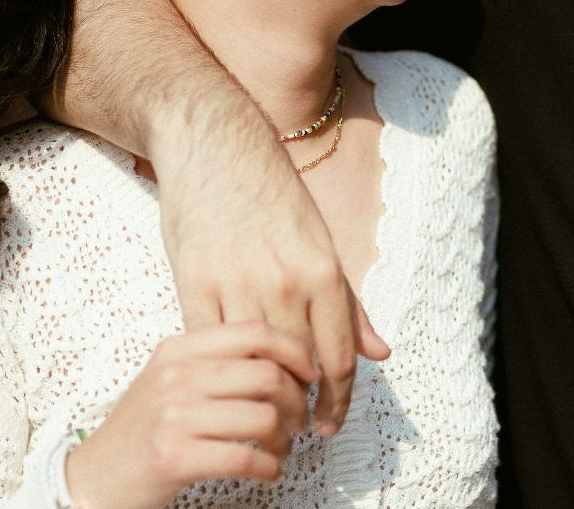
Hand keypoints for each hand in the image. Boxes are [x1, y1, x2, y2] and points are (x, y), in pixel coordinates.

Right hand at [65, 322, 318, 508]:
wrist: (94, 477)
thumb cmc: (143, 430)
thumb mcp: (170, 379)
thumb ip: (215, 361)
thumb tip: (284, 356)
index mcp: (178, 350)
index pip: (254, 332)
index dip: (294, 351)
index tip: (309, 373)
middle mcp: (175, 375)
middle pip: (267, 374)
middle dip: (297, 401)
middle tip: (298, 419)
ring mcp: (172, 415)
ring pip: (264, 417)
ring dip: (284, 439)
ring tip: (278, 448)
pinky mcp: (174, 456)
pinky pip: (247, 457)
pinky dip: (269, 467)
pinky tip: (267, 470)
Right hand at [157, 148, 390, 437]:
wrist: (215, 146)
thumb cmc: (272, 193)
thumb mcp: (320, 242)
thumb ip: (348, 303)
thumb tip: (379, 352)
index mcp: (322, 270)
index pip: (337, 356)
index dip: (337, 399)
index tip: (330, 425)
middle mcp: (284, 281)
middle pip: (299, 366)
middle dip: (304, 404)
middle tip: (302, 428)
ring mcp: (237, 283)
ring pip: (256, 360)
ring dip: (265, 394)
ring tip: (269, 414)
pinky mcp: (194, 282)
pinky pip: (212, 342)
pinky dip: (224, 369)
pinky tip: (229, 383)